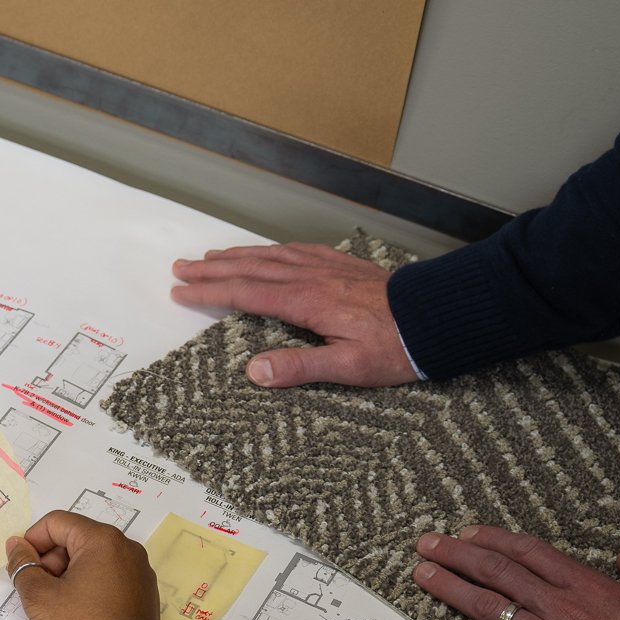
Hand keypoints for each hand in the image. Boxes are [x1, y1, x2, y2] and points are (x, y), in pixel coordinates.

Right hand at [5, 511, 161, 619]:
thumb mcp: (39, 597)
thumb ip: (22, 565)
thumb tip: (17, 546)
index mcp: (102, 540)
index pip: (55, 523)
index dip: (31, 543)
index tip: (21, 569)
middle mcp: (125, 549)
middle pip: (74, 540)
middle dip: (50, 562)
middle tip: (37, 593)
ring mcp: (138, 572)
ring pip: (91, 561)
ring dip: (67, 577)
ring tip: (56, 608)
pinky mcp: (143, 594)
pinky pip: (108, 579)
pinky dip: (88, 589)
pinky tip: (78, 617)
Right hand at [169, 243, 417, 387]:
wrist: (438, 315)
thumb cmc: (396, 348)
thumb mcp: (349, 368)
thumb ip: (300, 367)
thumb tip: (254, 371)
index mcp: (306, 301)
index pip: (244, 294)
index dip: (209, 292)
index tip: (180, 291)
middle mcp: (310, 277)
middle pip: (250, 268)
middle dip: (211, 268)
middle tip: (180, 267)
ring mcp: (326, 266)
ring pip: (270, 255)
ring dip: (236, 255)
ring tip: (211, 255)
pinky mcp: (342, 264)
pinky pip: (297, 249)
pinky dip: (271, 249)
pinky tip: (267, 250)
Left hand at [412, 525, 619, 619]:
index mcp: (588, 587)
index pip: (529, 552)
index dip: (493, 539)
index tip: (466, 532)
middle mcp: (561, 608)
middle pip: (498, 571)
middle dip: (458, 554)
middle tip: (427, 545)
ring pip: (490, 606)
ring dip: (451, 588)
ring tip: (421, 574)